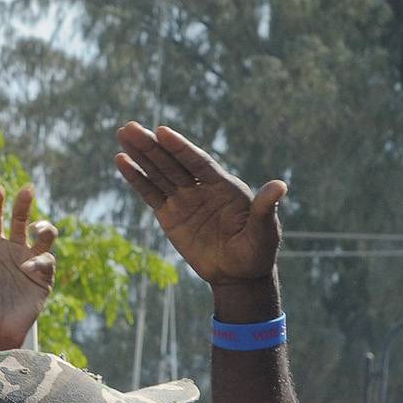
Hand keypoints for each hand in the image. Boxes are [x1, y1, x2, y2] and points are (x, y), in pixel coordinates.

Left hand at [0, 185, 57, 357]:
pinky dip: (39, 262)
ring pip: (44, 236)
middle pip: (21, 220)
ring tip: (35, 228)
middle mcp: (11, 254)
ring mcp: (29, 265)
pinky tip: (27, 270)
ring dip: (43, 227)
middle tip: (26, 190)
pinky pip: (47, 263)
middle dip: (24, 203)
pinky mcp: (43, 282)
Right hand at [115, 123, 285, 289]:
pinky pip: (151, 194)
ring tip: (122, 135)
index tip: (162, 132)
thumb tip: (280, 186)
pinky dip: (137, 179)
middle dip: (152, 146)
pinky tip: (123, 162)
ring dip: (140, 155)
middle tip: (130, 127)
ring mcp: (185, 200)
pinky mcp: (170, 216)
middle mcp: (202, 188)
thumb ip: (266, 208)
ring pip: (158, 174)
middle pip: (173, 163)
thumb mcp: (264, 230)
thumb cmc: (256, 251)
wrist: (238, 274)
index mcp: (224, 186)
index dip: (180, 148)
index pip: (198, 163)